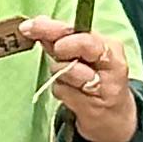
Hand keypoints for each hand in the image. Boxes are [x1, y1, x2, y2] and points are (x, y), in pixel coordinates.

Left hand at [34, 19, 142, 141]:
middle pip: (85, 45)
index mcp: (109, 46)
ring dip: (59, 73)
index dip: (53, 27)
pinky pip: (63, 92)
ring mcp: (106, 87)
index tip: (29, 28)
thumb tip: (32, 25)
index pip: (82, 31)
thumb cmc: (92, 79)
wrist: (112, 117)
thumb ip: (57, 39)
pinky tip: (71, 94)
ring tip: (68, 79)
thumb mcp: (78, 56)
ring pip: (69, 70)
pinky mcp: (94, 107)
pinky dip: (60, 91)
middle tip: (56, 51)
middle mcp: (113, 64)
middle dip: (63, 46)